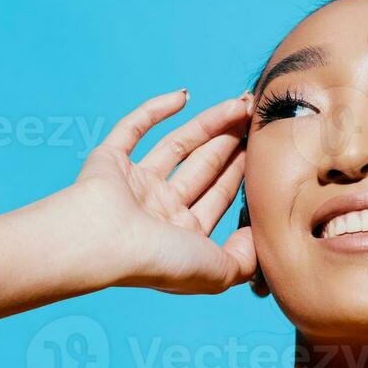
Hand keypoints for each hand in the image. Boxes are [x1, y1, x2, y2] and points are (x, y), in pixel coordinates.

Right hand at [68, 89, 254, 294]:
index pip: (218, 197)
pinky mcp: (109, 161)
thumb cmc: (158, 261)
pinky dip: (155, 110)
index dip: (243, 172)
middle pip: (202, 168)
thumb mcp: (218, 272)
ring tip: (238, 103)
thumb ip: (245, 259)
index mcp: (181, 236)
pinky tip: (184, 95)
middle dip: (231, 142)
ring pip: (177, 145)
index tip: (266, 149)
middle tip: (255, 116)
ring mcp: (134, 184)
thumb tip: (258, 238)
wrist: (101, 243)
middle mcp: (159, 210)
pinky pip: (132, 129)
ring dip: (208, 124)